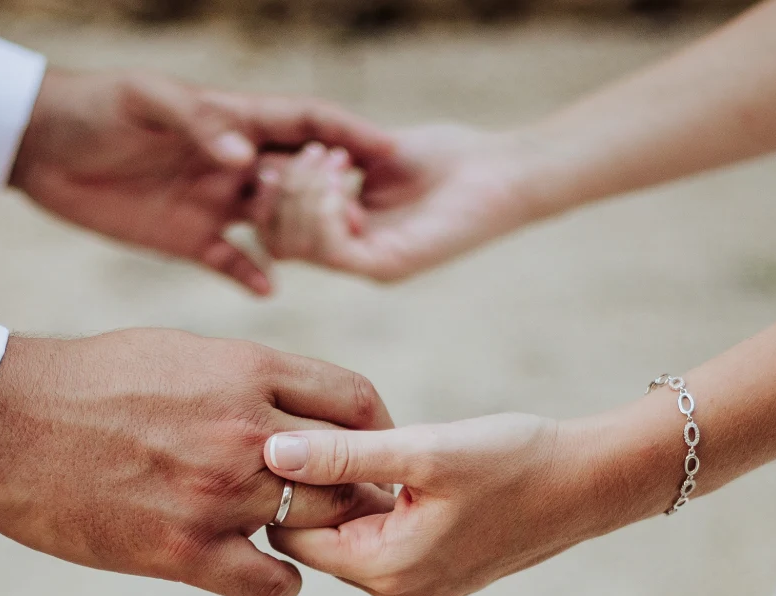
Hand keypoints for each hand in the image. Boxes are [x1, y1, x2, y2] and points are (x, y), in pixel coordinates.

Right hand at [0, 330, 394, 595]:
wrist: (2, 423)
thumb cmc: (86, 383)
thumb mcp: (181, 353)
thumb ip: (248, 379)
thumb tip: (299, 409)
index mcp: (246, 371)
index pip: (356, 401)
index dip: (374, 432)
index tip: (367, 453)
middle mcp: (245, 431)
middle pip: (349, 469)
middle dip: (349, 489)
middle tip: (334, 506)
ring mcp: (217, 494)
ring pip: (316, 526)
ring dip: (308, 533)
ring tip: (281, 531)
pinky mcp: (183, 551)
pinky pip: (274, 583)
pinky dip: (275, 580)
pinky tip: (253, 567)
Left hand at [10, 69, 395, 294]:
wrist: (39, 143)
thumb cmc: (95, 106)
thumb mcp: (146, 102)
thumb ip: (199, 123)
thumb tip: (248, 154)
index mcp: (234, 119)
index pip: (305, 122)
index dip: (350, 131)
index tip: (393, 149)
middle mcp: (234, 161)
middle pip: (302, 177)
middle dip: (339, 194)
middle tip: (372, 219)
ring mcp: (214, 201)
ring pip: (277, 223)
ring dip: (305, 239)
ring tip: (336, 259)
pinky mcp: (187, 237)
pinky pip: (233, 262)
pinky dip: (254, 276)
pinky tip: (271, 293)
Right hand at [248, 125, 538, 283]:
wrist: (502, 170)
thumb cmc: (450, 156)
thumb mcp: (375, 149)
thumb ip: (332, 155)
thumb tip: (280, 153)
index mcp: (345, 227)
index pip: (277, 226)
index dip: (273, 187)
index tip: (300, 148)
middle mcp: (352, 252)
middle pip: (277, 241)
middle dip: (282, 190)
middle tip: (318, 154)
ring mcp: (368, 263)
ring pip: (294, 246)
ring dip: (302, 195)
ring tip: (334, 161)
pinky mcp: (388, 266)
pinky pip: (330, 251)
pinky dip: (325, 210)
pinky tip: (345, 180)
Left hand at [260, 408, 675, 595]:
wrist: (589, 483)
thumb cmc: (515, 461)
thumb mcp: (425, 451)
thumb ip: (344, 454)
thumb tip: (272, 451)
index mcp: (387, 571)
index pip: (295, 536)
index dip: (290, 487)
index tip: (304, 441)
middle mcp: (397, 595)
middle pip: (320, 542)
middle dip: (322, 493)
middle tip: (345, 439)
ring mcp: (417, 592)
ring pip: (351, 539)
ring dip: (355, 497)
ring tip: (385, 453)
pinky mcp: (436, 578)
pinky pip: (384, 543)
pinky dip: (383, 508)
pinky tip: (410, 473)